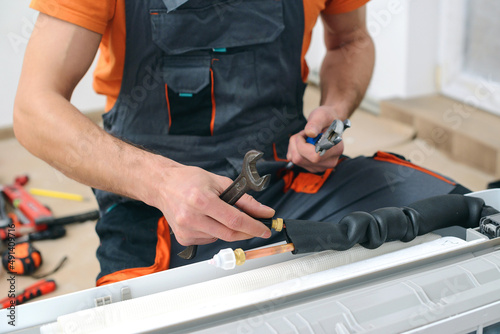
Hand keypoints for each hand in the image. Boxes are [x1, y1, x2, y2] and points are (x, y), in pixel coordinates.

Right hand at [154, 164, 273, 245]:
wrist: (163, 185)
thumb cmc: (189, 180)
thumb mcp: (220, 182)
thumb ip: (244, 200)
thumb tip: (263, 212)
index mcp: (202, 200)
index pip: (234, 220)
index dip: (253, 226)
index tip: (265, 229)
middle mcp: (191, 217)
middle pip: (229, 234)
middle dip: (247, 233)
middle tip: (256, 228)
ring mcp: (186, 230)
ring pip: (220, 238)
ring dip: (229, 230)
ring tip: (221, 214)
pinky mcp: (183, 238)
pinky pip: (208, 240)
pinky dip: (215, 233)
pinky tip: (208, 220)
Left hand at [287, 106, 344, 172]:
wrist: (328, 123)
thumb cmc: (326, 119)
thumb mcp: (321, 116)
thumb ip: (315, 123)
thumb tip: (310, 133)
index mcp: (336, 149)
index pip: (314, 156)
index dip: (302, 145)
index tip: (304, 133)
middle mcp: (330, 161)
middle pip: (301, 159)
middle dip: (295, 144)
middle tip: (303, 133)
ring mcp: (321, 166)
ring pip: (296, 160)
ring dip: (294, 146)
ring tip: (304, 137)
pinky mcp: (312, 167)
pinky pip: (295, 161)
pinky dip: (294, 151)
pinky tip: (302, 144)